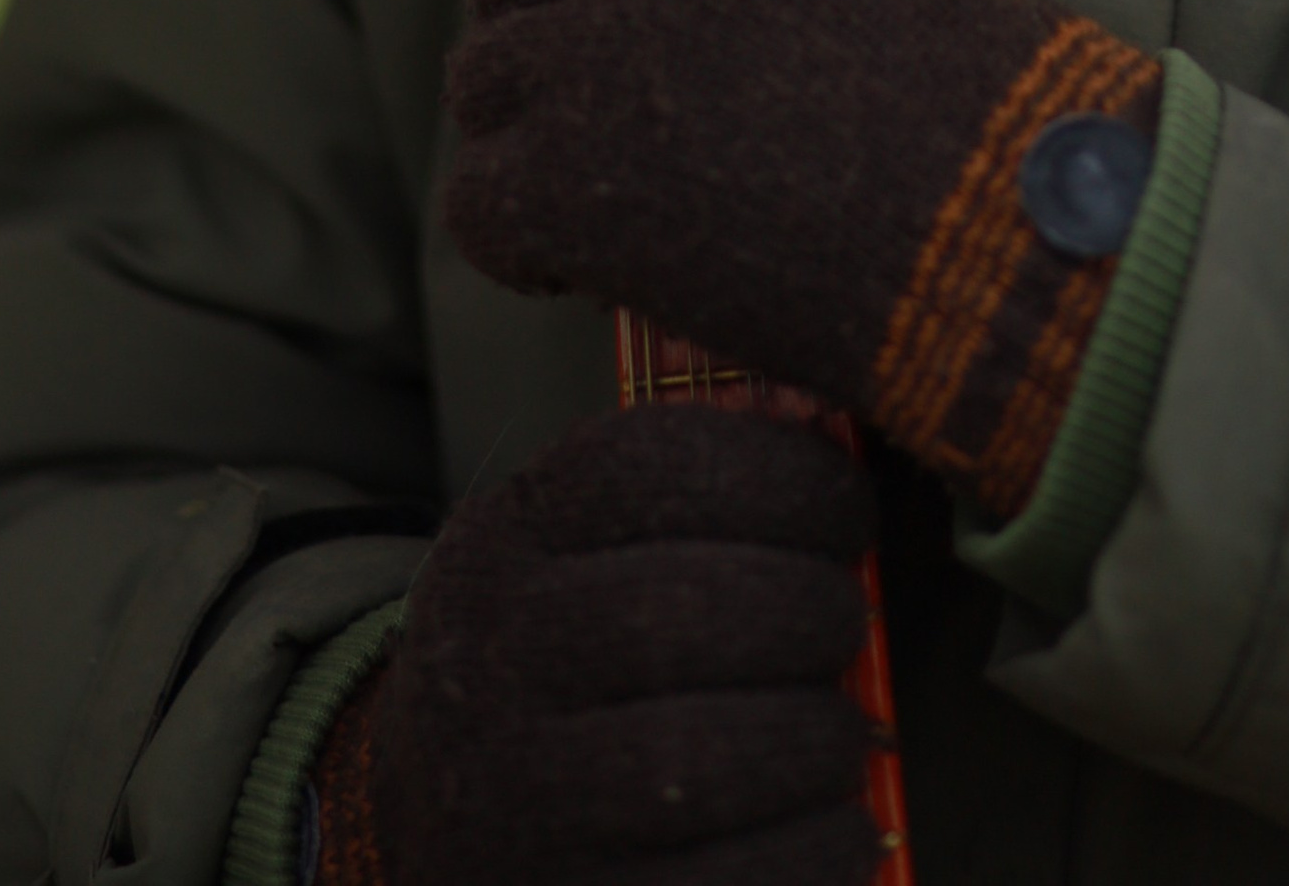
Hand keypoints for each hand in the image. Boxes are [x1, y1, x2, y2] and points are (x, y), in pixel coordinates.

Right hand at [360, 404, 879, 885]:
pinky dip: (811, 851)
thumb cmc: (557, 665)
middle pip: (678, 611)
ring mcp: (512, 798)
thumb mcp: (572, 551)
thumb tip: (833, 446)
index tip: (846, 506)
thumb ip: (685, 500)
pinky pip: (712, 885)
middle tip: (846, 622)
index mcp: (505, 543)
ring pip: (689, 761)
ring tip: (841, 734)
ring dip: (812, 739)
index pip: (642, 467)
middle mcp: (490, 659)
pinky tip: (846, 827)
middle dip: (806, 610)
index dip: (775, 476)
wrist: (442, 819)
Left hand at [446, 0, 1159, 514]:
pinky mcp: (574, 181)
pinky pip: (477, 205)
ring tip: (624, 198)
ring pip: (481, 85)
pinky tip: (592, 269)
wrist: (1018, 228)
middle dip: (539, 39)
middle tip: (609, 116)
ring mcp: (599, 50)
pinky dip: (521, 248)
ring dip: (532, 144)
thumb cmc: (966, 91)